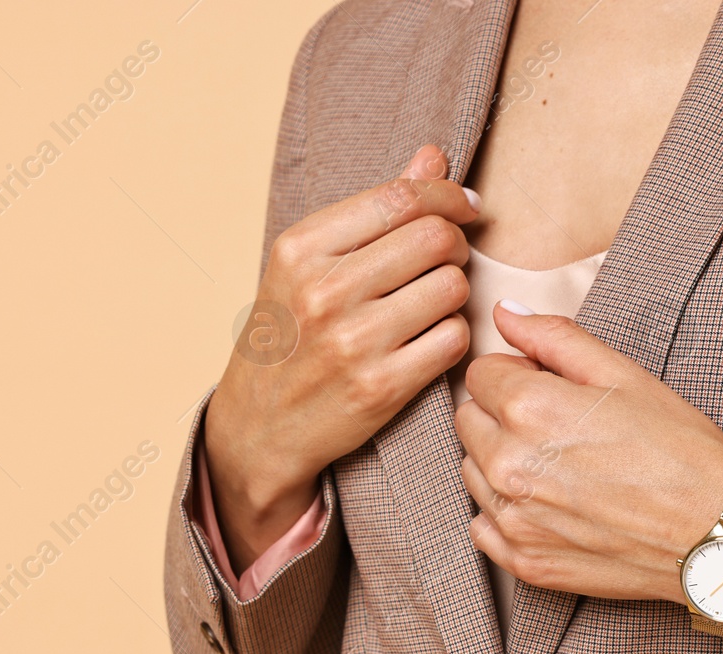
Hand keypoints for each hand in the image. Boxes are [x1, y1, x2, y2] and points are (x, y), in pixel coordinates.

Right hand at [206, 145, 479, 569]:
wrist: (256, 428)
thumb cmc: (288, 336)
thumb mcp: (308, 265)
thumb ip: (373, 210)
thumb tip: (433, 156)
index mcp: (301, 248)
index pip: (401, 197)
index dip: (449, 197)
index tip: (465, 209)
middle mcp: (324, 290)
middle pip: (435, 238)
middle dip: (456, 245)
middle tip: (449, 260)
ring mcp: (353, 342)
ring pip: (452, 287)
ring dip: (456, 293)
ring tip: (434, 303)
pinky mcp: (381, 388)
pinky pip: (453, 339)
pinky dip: (454, 336)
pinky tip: (433, 339)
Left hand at [455, 304, 722, 636]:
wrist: (718, 533)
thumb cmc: (681, 450)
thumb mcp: (624, 374)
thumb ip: (554, 338)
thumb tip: (505, 312)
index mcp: (529, 408)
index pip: (480, 375)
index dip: (517, 374)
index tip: (551, 388)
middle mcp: (509, 465)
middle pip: (469, 422)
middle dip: (502, 415)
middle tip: (560, 427)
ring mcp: (512, 519)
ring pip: (472, 472)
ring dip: (501, 462)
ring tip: (561, 467)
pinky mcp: (522, 560)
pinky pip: (483, 524)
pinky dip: (507, 512)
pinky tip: (552, 506)